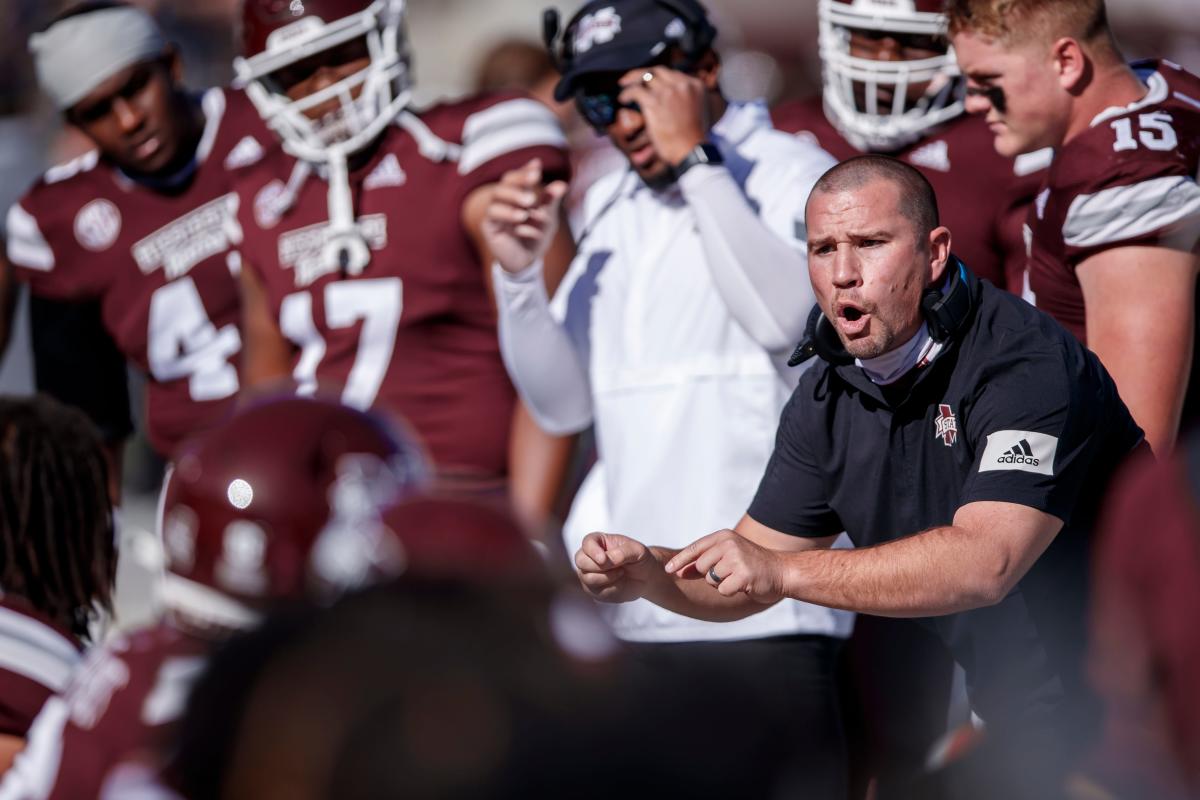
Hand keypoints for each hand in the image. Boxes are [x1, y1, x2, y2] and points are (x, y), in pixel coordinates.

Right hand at [481, 158, 567, 273]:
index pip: (519, 176)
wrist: (527, 261)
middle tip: (535, 179)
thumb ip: (551, 202)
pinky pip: (493, 214)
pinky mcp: (489, 226)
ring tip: (530, 202)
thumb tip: (562, 185)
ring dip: (514, 195)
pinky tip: (521, 217)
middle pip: (506, 181)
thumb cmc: (536, 236)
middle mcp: (505, 200)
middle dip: (520, 178)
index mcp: (518, 194)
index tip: (537, 166)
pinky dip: (508, 213)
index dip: (526, 169)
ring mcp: (495, 212)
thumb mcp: (548, 218)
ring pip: (497, 195)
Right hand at [574, 532, 656, 602]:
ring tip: (621, 573)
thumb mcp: (637, 550)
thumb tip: (607, 560)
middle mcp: (589, 556)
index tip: (603, 559)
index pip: (587, 543)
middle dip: (599, 567)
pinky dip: (611, 589)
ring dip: (608, 578)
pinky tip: (619, 583)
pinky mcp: (592, 589)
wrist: (644, 577)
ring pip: (587, 578)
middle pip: (581, 561)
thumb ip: (622, 552)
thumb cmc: (638, 559)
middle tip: (619, 568)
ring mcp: (588, 573)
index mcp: (598, 542)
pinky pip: (596, 592)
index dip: (593, 551)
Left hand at [618, 66, 708, 165]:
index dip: (659, 77)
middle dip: (643, 73)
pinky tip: (623, 99)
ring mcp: (668, 91)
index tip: (650, 82)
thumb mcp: (702, 112)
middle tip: (631, 79)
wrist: (691, 150)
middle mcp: (682, 84)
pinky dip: (627, 93)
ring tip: (624, 86)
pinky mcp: (655, 101)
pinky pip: (636, 90)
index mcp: (695, 86)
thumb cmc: (695, 139)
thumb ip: (690, 101)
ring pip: (645, 77)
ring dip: (632, 80)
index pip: (673, 74)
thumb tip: (677, 102)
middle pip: (658, 71)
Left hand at [663, 529, 787, 603]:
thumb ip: (706, 560)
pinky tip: (745, 585)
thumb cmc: (752, 565)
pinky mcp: (743, 575)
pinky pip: (722, 590)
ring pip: (711, 579)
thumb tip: (678, 571)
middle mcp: (729, 544)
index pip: (695, 548)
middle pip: (700, 566)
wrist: (782, 571)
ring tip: (739, 577)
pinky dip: (731, 591)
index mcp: (724, 536)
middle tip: (729, 573)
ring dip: (722, 584)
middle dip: (709, 575)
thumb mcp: (729, 554)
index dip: (680, 560)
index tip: (667, 570)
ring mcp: (736, 558)